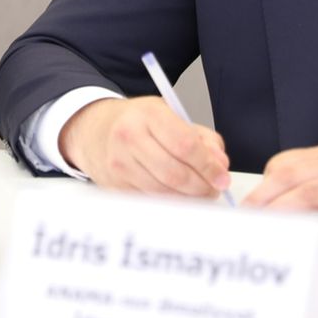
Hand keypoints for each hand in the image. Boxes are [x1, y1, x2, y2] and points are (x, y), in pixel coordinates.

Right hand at [58, 97, 230, 197]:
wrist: (95, 129)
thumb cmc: (138, 122)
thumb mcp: (171, 116)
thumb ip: (202, 138)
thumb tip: (220, 165)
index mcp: (148, 115)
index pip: (185, 145)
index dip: (208, 166)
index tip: (222, 177)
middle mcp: (129, 137)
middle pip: (175, 174)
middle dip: (202, 187)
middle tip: (214, 189)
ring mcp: (119, 163)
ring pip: (163, 192)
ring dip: (189, 198)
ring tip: (200, 193)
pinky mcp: (114, 185)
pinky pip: (150, 200)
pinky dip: (170, 202)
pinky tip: (178, 195)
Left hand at [243, 131, 317, 237]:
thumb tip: (292, 195)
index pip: (288, 163)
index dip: (265, 183)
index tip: (248, 203)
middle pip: (293, 178)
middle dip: (265, 199)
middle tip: (245, 220)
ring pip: (315, 192)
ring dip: (287, 210)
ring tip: (267, 227)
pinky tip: (317, 236)